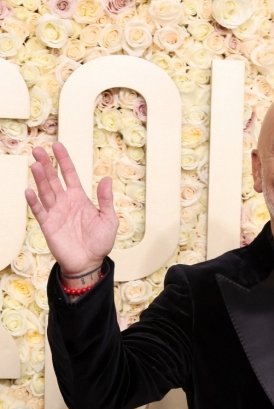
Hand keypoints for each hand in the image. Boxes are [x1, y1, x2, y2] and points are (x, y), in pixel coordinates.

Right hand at [24, 141, 118, 276]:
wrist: (89, 263)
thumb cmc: (100, 243)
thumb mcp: (109, 220)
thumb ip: (106, 200)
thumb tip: (107, 179)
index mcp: (79, 198)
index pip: (69, 174)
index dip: (63, 160)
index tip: (57, 146)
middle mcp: (65, 202)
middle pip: (53, 179)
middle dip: (46, 164)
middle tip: (38, 150)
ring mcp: (55, 213)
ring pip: (45, 191)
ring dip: (40, 178)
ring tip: (35, 165)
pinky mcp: (48, 225)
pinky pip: (39, 211)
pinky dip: (34, 202)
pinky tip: (29, 191)